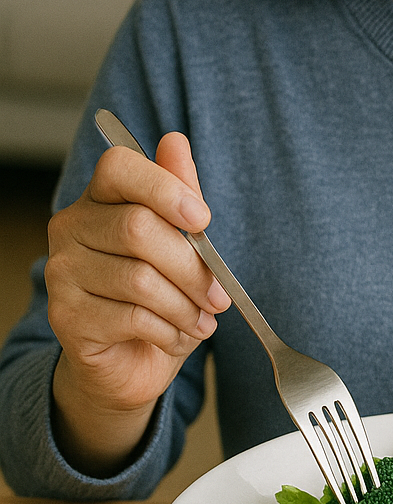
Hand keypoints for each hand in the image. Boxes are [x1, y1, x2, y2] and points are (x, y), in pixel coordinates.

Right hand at [46, 133, 230, 474]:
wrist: (128, 362)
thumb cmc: (159, 296)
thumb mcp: (180, 243)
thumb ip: (179, 193)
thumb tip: (175, 141)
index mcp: (99, 199)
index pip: (118, 167)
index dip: (163, 187)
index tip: (202, 219)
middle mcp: (70, 228)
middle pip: (138, 228)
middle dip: (192, 266)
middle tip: (219, 294)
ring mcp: (62, 272)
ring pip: (139, 279)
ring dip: (185, 305)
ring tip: (202, 320)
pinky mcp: (66, 317)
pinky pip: (131, 317)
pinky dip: (169, 330)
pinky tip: (178, 335)